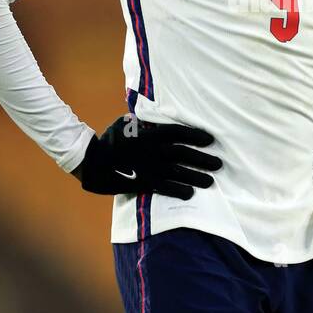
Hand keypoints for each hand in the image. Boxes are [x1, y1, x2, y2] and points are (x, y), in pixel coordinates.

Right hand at [71, 114, 221, 199]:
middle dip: (202, 159)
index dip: (195, 135)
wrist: (92, 160)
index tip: (210, 139)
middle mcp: (152, 150)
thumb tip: (158, 119)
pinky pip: (164, 187)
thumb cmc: (111, 139)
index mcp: (149, 133)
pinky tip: (190, 193)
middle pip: (183, 154)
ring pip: (177, 171)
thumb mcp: (126, 124)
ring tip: (211, 180)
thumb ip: (144, 122)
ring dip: (196, 176)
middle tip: (219, 163)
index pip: (177, 132)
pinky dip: (178, 190)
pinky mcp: (143, 182)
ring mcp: (148, 167)